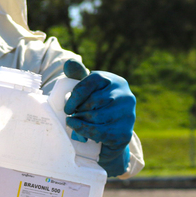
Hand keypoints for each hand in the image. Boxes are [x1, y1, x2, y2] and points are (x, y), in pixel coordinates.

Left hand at [63, 59, 135, 176]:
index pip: (93, 80)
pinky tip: (77, 130)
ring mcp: (128, 114)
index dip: (76, 94)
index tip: (67, 107)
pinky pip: (100, 132)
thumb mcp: (89, 89)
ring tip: (75, 122)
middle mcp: (125, 95)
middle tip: (72, 115)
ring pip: (96, 116)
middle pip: (94, 100)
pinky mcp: (125, 132)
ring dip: (80, 121)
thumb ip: (78, 75)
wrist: (112, 132)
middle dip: (78, 110)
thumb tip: (69, 64)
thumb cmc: (98, 106)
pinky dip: (84, 131)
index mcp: (116, 81)